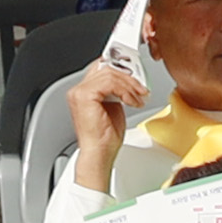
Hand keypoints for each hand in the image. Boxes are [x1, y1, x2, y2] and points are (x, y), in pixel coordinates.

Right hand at [67, 58, 139, 185]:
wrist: (99, 154)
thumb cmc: (105, 139)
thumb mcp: (114, 107)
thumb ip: (117, 91)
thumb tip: (130, 81)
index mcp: (83, 92)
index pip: (101, 68)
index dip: (121, 68)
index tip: (137, 75)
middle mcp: (78, 90)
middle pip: (106, 68)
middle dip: (129, 76)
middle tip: (142, 87)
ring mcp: (79, 92)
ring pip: (110, 74)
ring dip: (130, 85)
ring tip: (139, 97)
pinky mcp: (85, 96)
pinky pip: (110, 83)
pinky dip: (125, 91)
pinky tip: (132, 102)